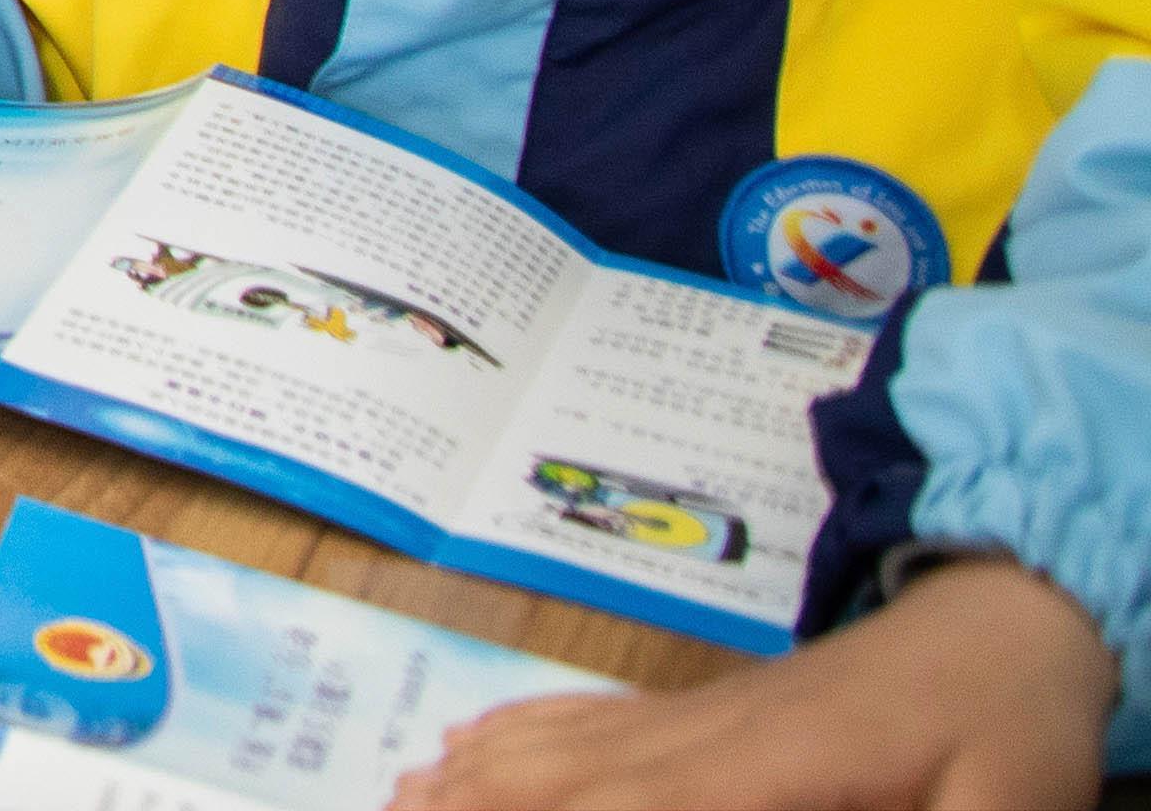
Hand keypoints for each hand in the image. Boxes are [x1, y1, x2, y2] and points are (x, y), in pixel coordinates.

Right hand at [396, 554, 1117, 810]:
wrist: (1007, 620)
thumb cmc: (1012, 724)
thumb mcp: (1007, 805)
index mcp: (774, 769)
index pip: (636, 807)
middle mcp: (710, 737)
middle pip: (570, 778)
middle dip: (474, 804)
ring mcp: (700, 716)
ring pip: (562, 746)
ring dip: (476, 774)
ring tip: (398, 794)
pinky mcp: (707, 712)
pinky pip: (590, 721)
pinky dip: (516, 734)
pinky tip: (466, 747)